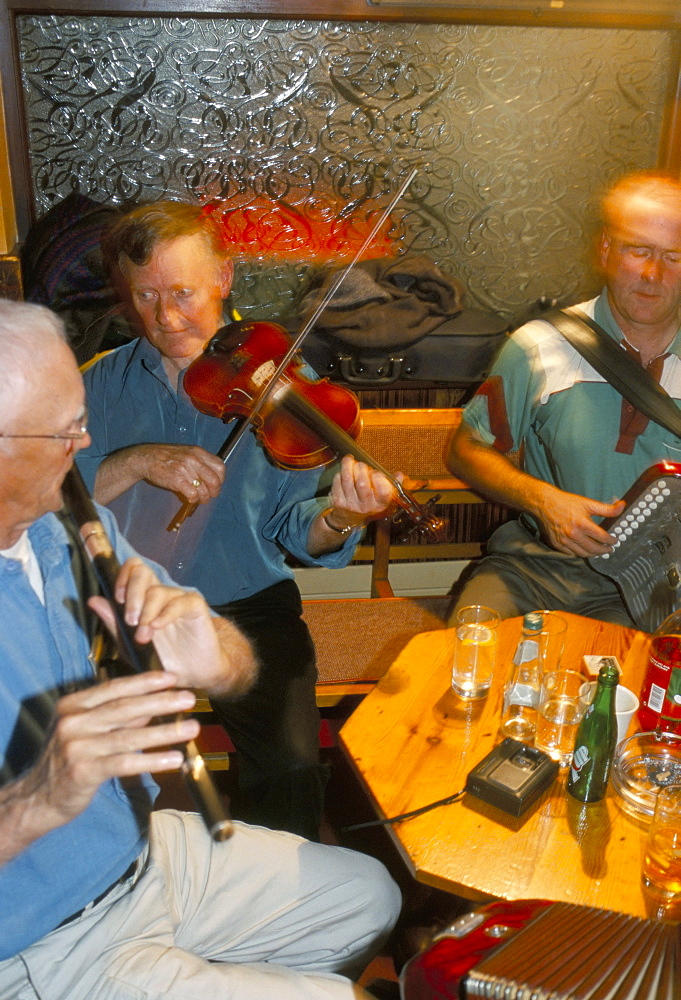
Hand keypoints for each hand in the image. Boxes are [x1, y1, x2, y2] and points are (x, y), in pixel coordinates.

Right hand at [8, 671, 197, 843]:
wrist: (36, 798)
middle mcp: (73, 722)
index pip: (115, 688)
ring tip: (191, 728)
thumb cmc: (66, 760)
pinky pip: (125, 763)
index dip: (146, 682)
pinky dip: (152, 760)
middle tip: (189, 697)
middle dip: (162, 702)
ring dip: (165, 732)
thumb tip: (153, 702)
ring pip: (129, 736)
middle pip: (125, 708)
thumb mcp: (85, 730)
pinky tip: (174, 759)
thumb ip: (116, 716)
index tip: (172, 677)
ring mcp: (76, 747)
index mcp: (73, 705)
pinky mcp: (83, 772)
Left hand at [88, 558, 254, 694]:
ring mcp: (178, 598)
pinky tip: (158, 628)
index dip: (122, 576)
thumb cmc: (161, 659)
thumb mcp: (129, 644)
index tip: (117, 598)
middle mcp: (161, 593)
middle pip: (142, 572)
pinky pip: (178, 602)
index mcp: (144, 597)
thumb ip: (113, 622)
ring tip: (143, 637)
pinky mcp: (195, 606)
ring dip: (146, 614)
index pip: (133, 569)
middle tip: (130, 620)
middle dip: (131, 594)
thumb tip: (93, 600)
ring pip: (157, 591)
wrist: (190, 676)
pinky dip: (164, 615)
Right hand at [129, 443, 224, 504]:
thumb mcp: (186, 452)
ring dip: (203, 499)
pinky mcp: (177, 480)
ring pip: (204, 491)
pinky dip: (193, 500)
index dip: (220, 479)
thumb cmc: (166, 457)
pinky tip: (188, 498)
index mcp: (198, 452)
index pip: (220, 467)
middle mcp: (194, 459)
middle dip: (214, 492)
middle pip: (215, 481)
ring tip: (197, 499)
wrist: (145, 458)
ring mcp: (185, 470)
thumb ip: (200, 462)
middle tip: (208, 496)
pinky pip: (193, 495)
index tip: (215, 485)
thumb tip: (210, 479)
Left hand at [327, 455, 397, 523]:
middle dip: (361, 468)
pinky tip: (343, 472)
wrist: (348, 519)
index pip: (383, 492)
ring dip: (348, 466)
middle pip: (362, 483)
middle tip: (361, 465)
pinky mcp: (338, 501)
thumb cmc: (368, 503)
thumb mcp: (383, 498)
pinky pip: (338, 481)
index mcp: (380, 505)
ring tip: (350, 460)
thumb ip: (392, 485)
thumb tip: (400, 475)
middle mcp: (366, 506)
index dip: (379, 478)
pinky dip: (340, 473)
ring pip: (348, 479)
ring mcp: (350, 505)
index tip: (376, 473)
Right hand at [535, 486, 624, 557]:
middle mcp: (573, 534)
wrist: (544, 503)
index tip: (614, 541)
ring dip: (593, 554)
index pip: (602, 537)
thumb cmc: (565, 502)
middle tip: (609, 549)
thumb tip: (622, 506)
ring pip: (583, 554)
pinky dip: (580, 554)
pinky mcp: (556, 544)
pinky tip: (584, 550)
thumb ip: (607, 508)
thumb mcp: (587, 503)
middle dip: (604, 550)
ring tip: (598, 551)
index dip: (611, 541)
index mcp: (582, 524)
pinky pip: (571, 554)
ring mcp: (564, 541)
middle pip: (594, 549)